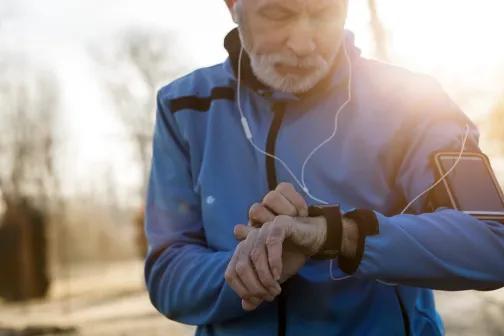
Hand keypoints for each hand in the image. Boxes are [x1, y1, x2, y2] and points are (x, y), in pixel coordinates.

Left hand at [230, 183, 308, 309]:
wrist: (312, 239)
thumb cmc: (290, 257)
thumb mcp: (272, 278)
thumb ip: (259, 291)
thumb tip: (246, 306)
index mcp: (243, 249)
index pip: (230, 273)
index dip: (242, 290)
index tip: (257, 299)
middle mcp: (249, 238)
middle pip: (240, 266)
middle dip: (254, 286)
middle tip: (269, 295)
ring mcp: (263, 229)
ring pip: (255, 255)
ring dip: (265, 277)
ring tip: (276, 288)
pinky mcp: (279, 224)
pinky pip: (271, 242)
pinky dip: (273, 261)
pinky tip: (278, 274)